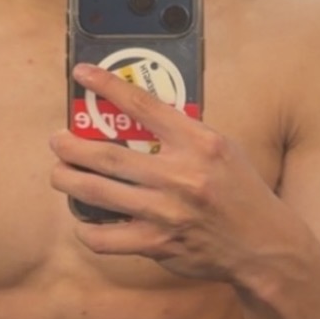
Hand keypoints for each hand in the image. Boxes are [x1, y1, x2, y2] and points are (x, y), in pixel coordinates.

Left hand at [49, 63, 282, 281]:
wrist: (262, 243)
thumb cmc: (239, 190)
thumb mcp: (221, 148)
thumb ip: (182, 133)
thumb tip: (134, 118)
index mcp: (199, 143)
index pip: (144, 106)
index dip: (107, 86)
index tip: (82, 74)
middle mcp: (180, 176)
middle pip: (107, 155)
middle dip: (71, 146)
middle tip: (57, 141)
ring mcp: (166, 212)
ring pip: (97, 193)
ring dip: (68, 180)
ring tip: (59, 173)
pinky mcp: (158, 244)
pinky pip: (106, 239)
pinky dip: (87, 229)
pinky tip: (86, 221)